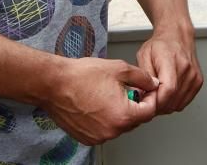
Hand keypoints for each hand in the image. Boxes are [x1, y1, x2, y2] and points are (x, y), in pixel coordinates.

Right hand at [40, 56, 159, 145]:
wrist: (54, 84)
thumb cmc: (82, 76)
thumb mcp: (119, 69)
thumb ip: (141, 78)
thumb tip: (152, 83)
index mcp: (123, 116)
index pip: (149, 112)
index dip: (150, 98)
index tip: (146, 90)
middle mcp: (112, 131)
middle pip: (135, 120)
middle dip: (135, 105)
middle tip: (126, 89)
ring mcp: (98, 137)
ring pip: (119, 126)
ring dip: (120, 113)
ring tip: (108, 95)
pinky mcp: (86, 138)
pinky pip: (104, 130)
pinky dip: (105, 119)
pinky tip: (97, 104)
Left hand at [136, 27, 203, 114]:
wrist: (177, 36)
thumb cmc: (161, 44)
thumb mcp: (144, 55)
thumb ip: (144, 76)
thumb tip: (144, 94)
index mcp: (171, 60)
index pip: (168, 89)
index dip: (156, 101)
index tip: (147, 101)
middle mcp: (186, 69)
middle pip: (173, 100)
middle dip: (158, 105)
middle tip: (149, 99)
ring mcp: (194, 76)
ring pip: (178, 104)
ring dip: (166, 105)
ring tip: (157, 95)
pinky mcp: (198, 82)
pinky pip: (184, 102)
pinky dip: (174, 103)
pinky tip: (167, 94)